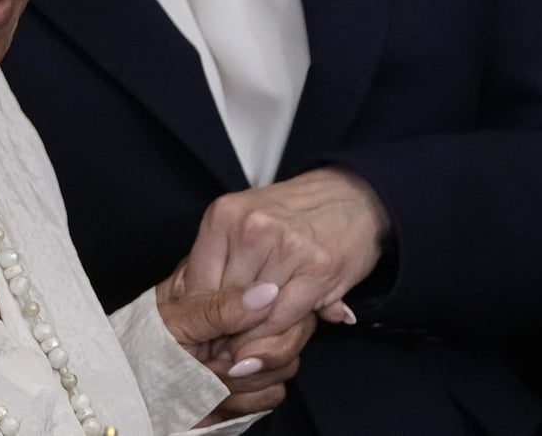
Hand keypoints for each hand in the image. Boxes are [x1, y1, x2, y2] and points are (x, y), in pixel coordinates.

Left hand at [155, 276, 308, 418]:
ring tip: (209, 378)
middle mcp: (246, 317)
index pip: (274, 291)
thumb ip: (220, 308)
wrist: (136, 399)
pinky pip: (276, 392)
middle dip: (257, 354)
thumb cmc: (145, 350)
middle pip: (292, 327)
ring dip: (246, 381)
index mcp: (227, 287)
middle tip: (216, 363)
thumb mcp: (176, 321)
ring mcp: (253, 350)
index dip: (266, 318)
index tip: (236, 340)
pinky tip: (219, 397)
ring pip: (287, 363)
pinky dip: (247, 400)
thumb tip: (268, 292)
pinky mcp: (255, 384)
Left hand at [182, 167, 388, 342]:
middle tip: (228, 346)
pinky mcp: (318, 269)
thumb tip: (193, 324)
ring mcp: (286, 247)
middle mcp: (251, 228)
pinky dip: (279, 333)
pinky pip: (284, 319)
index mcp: (223, 216)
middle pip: (224, 304)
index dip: (202, 320)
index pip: (197, 288)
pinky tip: (278, 330)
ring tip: (252, 342)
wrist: (348, 196)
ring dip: (252, 337)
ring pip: (254, 317)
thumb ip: (218, 268)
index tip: (207, 337)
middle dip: (226, 332)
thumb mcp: (242, 227)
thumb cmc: (290, 216)